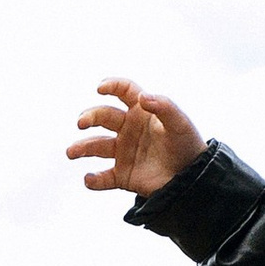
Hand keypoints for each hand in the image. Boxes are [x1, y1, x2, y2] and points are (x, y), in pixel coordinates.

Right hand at [67, 79, 205, 197]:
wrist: (193, 178)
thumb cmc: (188, 145)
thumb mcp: (180, 124)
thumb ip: (164, 107)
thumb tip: (142, 96)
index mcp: (142, 112)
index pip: (123, 91)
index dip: (112, 85)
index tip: (100, 88)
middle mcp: (128, 129)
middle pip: (103, 116)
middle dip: (90, 117)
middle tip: (81, 122)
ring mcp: (124, 152)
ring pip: (96, 146)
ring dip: (82, 148)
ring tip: (71, 152)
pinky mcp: (123, 175)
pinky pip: (103, 178)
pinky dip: (94, 180)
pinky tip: (89, 179)